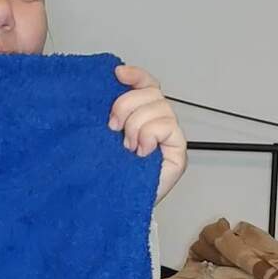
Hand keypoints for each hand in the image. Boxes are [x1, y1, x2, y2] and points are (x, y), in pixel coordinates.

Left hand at [109, 65, 186, 204]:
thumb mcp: (99, 133)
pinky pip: (167, 127)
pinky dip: (149, 136)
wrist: (107, 204)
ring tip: (126, 147)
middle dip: (126, 106)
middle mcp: (157, 124)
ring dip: (136, 126)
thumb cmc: (102, 171)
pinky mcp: (177, 153)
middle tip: (112, 128)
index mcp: (140, 115)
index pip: (147, 84)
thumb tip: (111, 80)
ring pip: (160, 108)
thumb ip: (109, 110)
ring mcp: (169, 138)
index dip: (135, 75)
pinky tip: (140, 152)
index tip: (117, 74)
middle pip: (152, 92)